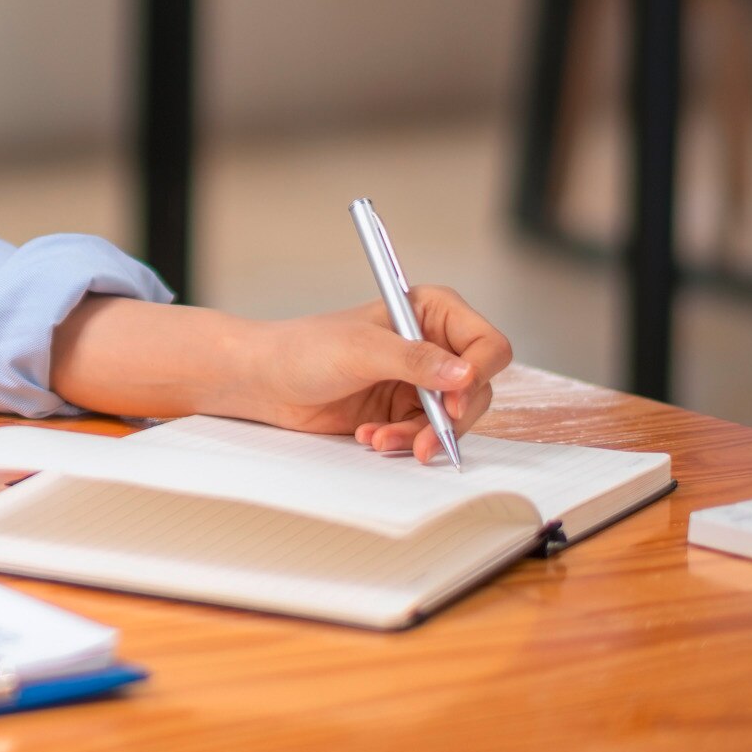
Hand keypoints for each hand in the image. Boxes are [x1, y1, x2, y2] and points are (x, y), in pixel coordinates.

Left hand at [238, 287, 513, 463]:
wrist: (265, 381)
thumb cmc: (303, 349)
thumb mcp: (361, 351)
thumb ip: (415, 361)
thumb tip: (465, 373)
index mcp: (431, 310)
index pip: (487, 344)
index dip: (478, 374)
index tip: (453, 400)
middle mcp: (433, 343)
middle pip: (477, 388)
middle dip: (449, 418)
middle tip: (423, 439)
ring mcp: (420, 379)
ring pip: (453, 418)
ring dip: (420, 435)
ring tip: (380, 438)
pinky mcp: (404, 408)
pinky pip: (425, 433)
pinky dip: (402, 441)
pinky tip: (370, 437)